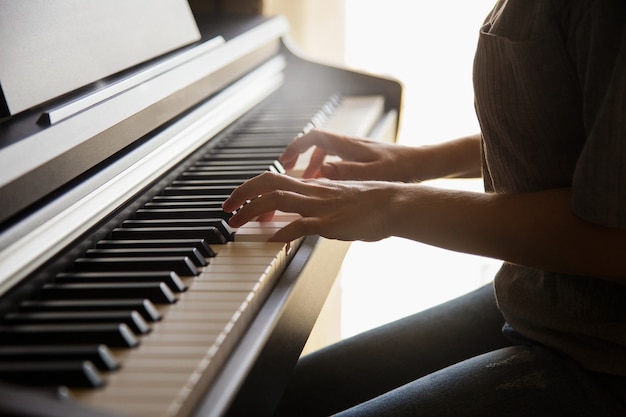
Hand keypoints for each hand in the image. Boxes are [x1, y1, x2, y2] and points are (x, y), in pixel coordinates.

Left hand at [222, 171, 402, 241]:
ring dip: (251, 211)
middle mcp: (312, 191)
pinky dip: (281, 233)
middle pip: (267, 183)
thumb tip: (305, 218)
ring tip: (236, 224)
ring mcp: (320, 205)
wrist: (394, 203)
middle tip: (227, 210)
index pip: (274, 179)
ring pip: (276, 199)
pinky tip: (270, 242)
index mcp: (314, 185)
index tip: (238, 201)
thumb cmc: (372, 204)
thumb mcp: (339, 201)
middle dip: (242, 194)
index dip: (251, 188)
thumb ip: (320, 206)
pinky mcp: (330, 222)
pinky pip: (300, 225)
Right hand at [280, 128, 415, 180]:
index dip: (296, 146)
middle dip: (300, 156)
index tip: (284, 159)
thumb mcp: (374, 173)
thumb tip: (322, 170)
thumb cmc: (402, 167)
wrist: (422, 163)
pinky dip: (327, 170)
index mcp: (349, 145)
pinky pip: (337, 160)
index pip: (314, 137)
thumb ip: (347, 172)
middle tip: (289, 171)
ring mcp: (356, 150)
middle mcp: (350, 145)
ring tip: (307, 182)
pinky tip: (330, 185)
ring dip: (313, 165)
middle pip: (316, 145)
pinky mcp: (362, 158)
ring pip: (326, 153)